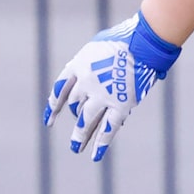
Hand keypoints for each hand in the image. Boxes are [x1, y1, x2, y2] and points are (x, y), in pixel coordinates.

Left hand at [45, 13, 179, 162]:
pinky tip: (95, 155)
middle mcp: (85, 84)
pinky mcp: (120, 105)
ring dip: (80, 136)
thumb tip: (93, 73)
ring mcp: (102, 96)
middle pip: (74, 106)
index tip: (49, 120)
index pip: (59, 91)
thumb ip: (92, 61)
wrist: (144, 41)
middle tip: (74, 135)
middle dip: (75, 119)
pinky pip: (109, 128)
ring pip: (86, 121)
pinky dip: (101, 143)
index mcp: (77, 67)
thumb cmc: (126, 38)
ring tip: (75, 148)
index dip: (53, 107)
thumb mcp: (99, 46)